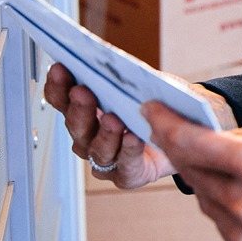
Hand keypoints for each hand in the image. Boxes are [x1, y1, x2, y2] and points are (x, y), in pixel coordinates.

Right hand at [44, 62, 192, 189]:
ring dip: (104, 133)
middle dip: (79, 108)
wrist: (183, 135)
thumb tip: (118, 65)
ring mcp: (106, 158)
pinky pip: (125, 166)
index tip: (59, 69)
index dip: (58, 86)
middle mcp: (89, 137)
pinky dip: (129, 151)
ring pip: (97, 149)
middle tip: (82, 91)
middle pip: (76, 125)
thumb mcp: (146, 84)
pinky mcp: (127, 175)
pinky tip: (133, 138)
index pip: (63, 99)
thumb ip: (129, 77)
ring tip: (112, 119)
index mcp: (86, 110)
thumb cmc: (159, 106)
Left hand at [143, 102, 241, 240]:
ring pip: (204, 200)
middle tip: (187, 135)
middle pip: (193, 171)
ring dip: (212, 181)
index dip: (165, 125)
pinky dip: (229, 208)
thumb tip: (212, 136)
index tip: (151, 113)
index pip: (192, 144)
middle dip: (188, 151)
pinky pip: (221, 224)